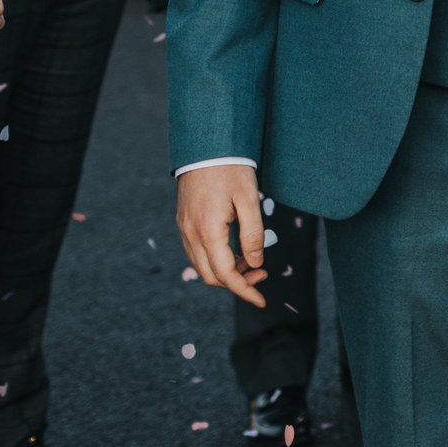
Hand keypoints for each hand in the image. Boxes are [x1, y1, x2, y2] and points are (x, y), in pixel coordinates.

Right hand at [176, 163, 270, 307]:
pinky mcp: (185, 222)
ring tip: (252, 263)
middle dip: (237, 283)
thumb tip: (255, 264)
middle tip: (262, 275)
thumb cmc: (231, 169)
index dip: (244, 290)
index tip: (262, 301)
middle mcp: (191, 234)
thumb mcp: (250, 199)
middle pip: (211, 276)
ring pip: (202, 266)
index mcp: (208, 231)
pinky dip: (216, 260)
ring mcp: (184, 228)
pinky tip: (235, 251)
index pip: (225, 275)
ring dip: (226, 272)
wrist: (205, 145)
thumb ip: (253, 234)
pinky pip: (197, 252)